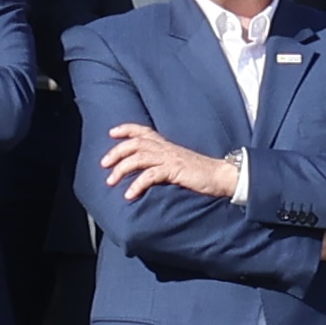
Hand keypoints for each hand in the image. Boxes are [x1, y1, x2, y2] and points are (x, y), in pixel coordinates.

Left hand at [98, 121, 240, 200]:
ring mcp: (170, 158)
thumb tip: (148, 172)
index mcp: (167, 145)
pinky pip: (150, 175)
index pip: (144, 131)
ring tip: (110, 181)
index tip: (112, 133)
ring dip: (121, 169)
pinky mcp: (175, 170)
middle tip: (103, 164)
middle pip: (135, 143)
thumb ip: (164, 164)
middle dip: (116, 152)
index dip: (127, 129)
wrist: (222, 176)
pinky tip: (129, 194)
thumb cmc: (201, 172)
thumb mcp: (179, 163)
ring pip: (139, 157)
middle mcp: (166, 148)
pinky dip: (137, 184)